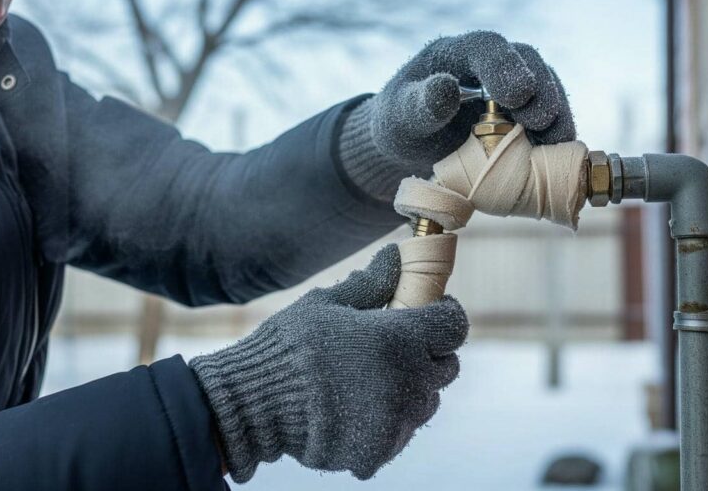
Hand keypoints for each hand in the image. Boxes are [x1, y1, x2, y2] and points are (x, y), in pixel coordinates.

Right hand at [189, 244, 468, 482]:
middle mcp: (408, 383)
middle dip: (427, 352)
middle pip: (444, 366)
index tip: (426, 309)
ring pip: (425, 402)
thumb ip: (371, 283)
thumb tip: (397, 255)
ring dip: (409, 388)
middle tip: (394, 345)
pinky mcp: (380, 451)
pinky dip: (388, 420)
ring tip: (370, 378)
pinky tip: (355, 407)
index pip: (453, 326)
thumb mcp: (327, 303)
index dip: (443, 314)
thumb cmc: (289, 345)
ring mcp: (396, 423)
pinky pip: (401, 432)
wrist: (254, 405)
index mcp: (399, 339)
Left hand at [338, 31, 574, 199]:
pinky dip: (557, 130)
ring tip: (557, 139)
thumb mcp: (399, 118)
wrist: (412, 146)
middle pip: (525, 60)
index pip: (485, 46)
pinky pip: (548, 112)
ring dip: (555, 110)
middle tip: (540, 120)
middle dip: (539, 88)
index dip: (505, 65)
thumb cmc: (400, 126)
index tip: (516, 95)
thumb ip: (420, 105)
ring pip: (544, 84)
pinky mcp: (524, 110)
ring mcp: (510, 84)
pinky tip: (559, 150)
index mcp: (454, 53)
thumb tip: (447, 87)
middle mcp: (488, 62)